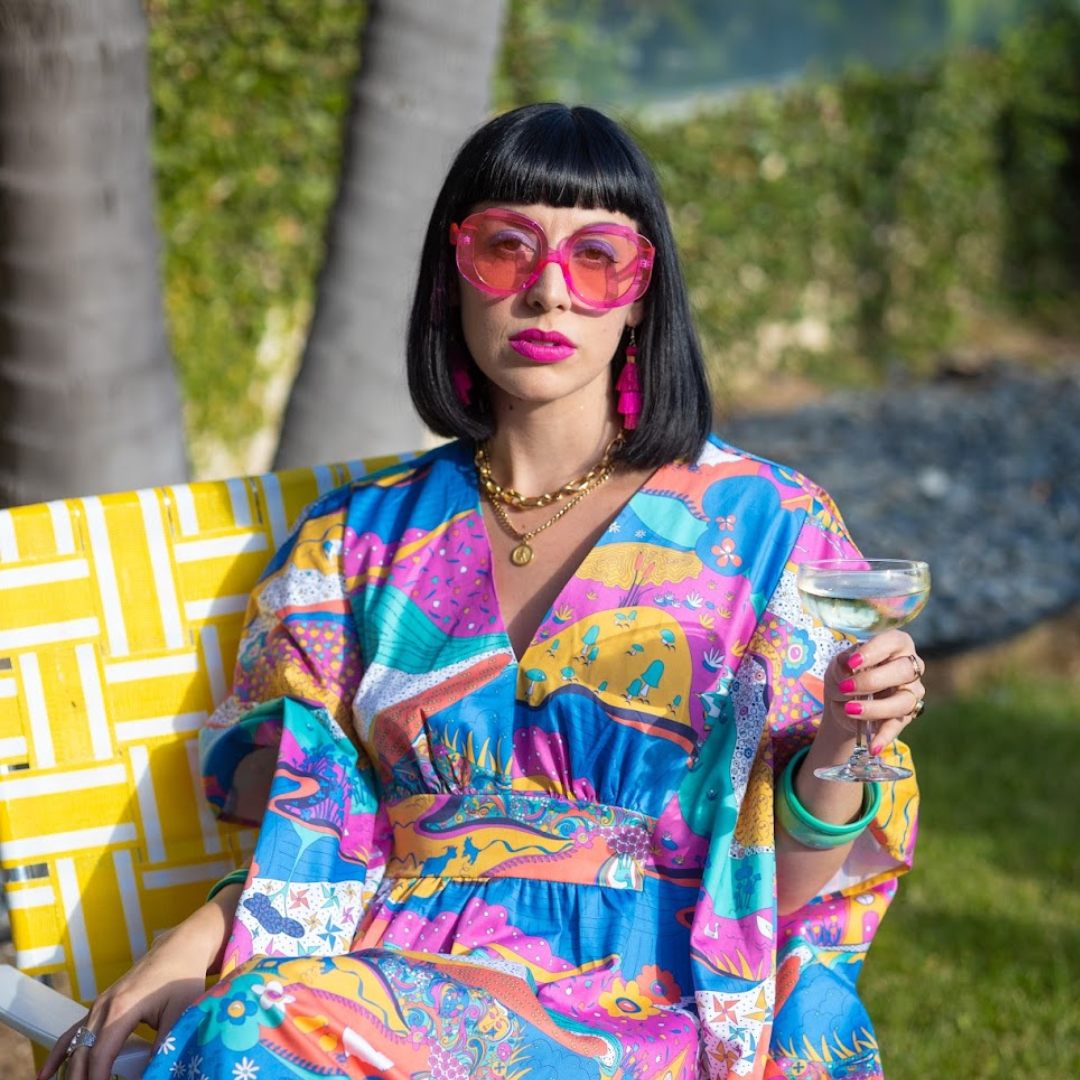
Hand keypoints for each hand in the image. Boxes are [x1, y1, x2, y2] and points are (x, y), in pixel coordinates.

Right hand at [38, 886, 239, 1079]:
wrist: (178, 948)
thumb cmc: (183, 978)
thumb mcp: (181, 1013)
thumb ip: (165, 1046)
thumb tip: (153, 1074)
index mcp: (123, 1007)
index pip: (100, 1054)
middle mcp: (104, 1006)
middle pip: (81, 1053)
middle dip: (80, 1079)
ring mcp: (98, 1005)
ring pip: (73, 1044)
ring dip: (68, 1072)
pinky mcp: (99, 1007)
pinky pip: (72, 1033)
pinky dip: (59, 1054)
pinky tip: (45, 1075)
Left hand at [823, 629, 926, 753]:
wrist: (843, 699)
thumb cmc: (846, 673)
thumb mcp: (838, 665)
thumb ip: (842, 664)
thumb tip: (845, 665)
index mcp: (896, 645)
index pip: (894, 642)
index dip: (874, 651)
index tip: (852, 662)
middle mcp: (910, 667)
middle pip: (904, 671)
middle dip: (872, 680)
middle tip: (845, 687)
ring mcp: (911, 693)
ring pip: (903, 701)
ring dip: (875, 708)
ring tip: (850, 710)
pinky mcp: (905, 717)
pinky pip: (898, 727)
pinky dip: (884, 738)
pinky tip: (873, 748)